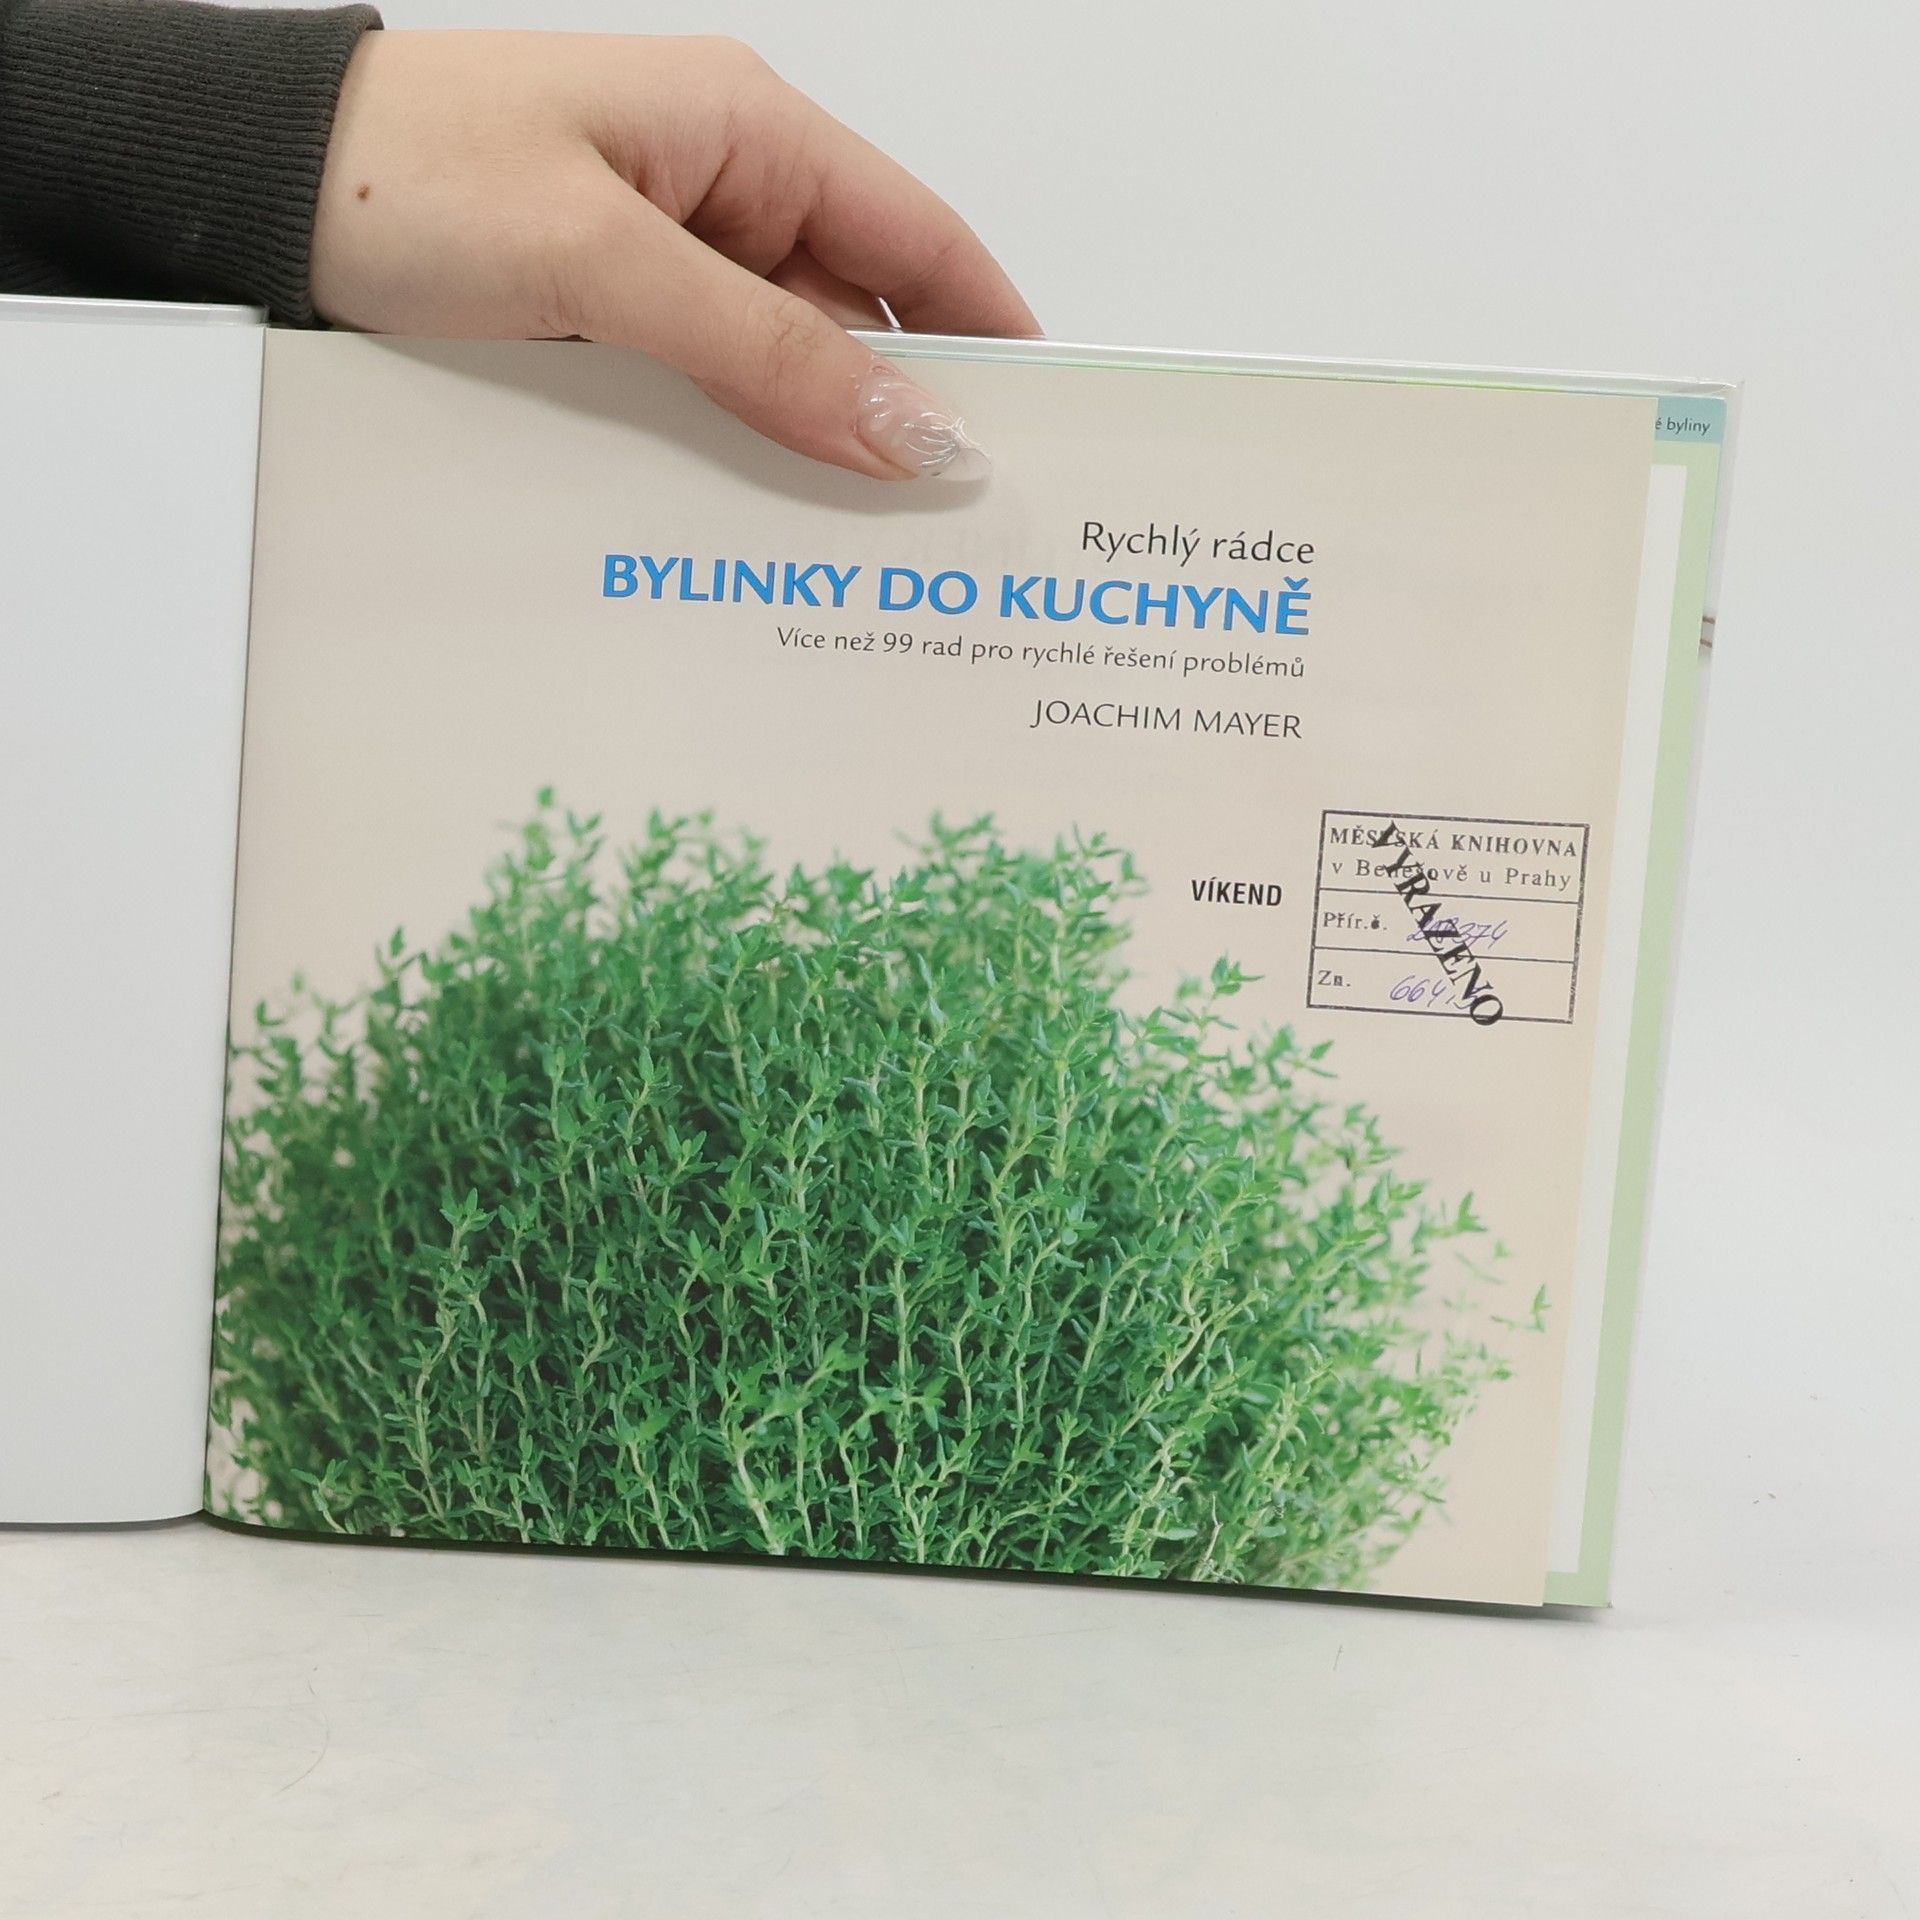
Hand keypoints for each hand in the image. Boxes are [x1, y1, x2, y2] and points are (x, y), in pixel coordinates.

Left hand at [310, 31, 1037, 479]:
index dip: (996, 335)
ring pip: (783, 370)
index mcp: (748, 135)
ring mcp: (666, 262)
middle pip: (861, 319)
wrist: (246, 192)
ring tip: (861, 556)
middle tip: (953, 540)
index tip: (1048, 434)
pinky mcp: (612, 319)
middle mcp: (723, 195)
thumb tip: (916, 432)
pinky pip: (709, 393)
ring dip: (814, 450)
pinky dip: (738, 453)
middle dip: (907, 419)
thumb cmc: (404, 173)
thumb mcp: (605, 261)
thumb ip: (767, 352)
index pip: (922, 240)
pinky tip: (756, 523)